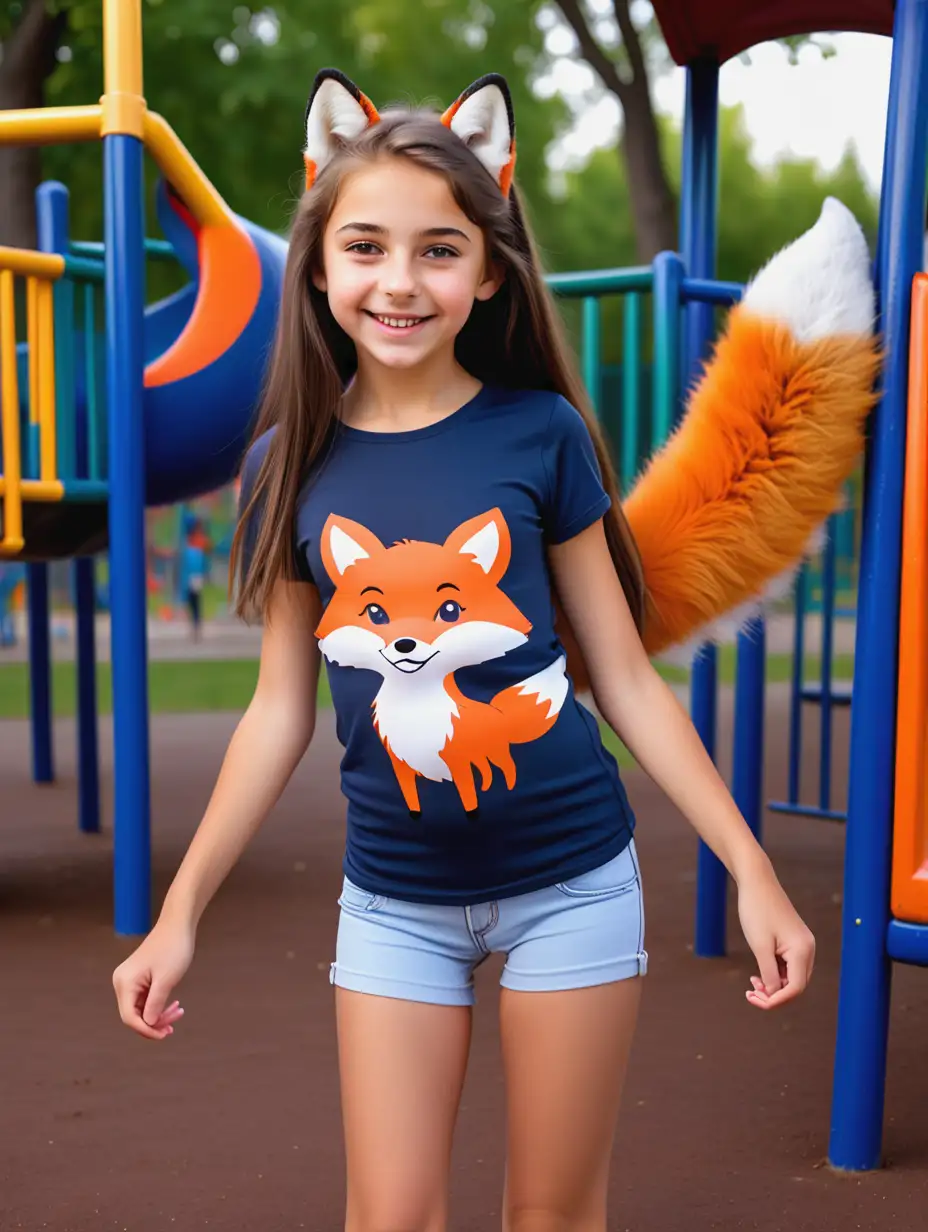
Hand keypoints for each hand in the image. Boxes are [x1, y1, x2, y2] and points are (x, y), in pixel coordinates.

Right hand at [112, 919, 194, 1040]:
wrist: (178, 925)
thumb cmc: (173, 949)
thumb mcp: (166, 980)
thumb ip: (155, 1004)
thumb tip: (148, 1024)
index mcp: (125, 983)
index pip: (129, 1018)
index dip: (146, 1030)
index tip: (165, 1034)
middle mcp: (122, 982)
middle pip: (134, 1015)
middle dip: (155, 1022)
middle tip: (175, 1023)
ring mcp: (129, 980)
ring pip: (141, 1008)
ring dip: (159, 1014)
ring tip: (179, 1012)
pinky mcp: (138, 978)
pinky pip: (145, 999)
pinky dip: (159, 1005)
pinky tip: (174, 1005)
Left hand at [736, 858, 815, 1009]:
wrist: (757, 882)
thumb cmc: (756, 910)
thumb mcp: (760, 946)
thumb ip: (769, 973)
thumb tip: (774, 994)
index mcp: (803, 950)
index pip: (795, 988)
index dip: (776, 1000)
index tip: (754, 1000)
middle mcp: (808, 949)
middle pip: (796, 986)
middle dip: (774, 995)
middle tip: (750, 993)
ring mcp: (803, 944)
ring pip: (792, 977)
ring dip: (774, 985)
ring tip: (752, 983)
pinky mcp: (795, 940)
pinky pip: (788, 966)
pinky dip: (775, 974)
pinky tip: (758, 974)